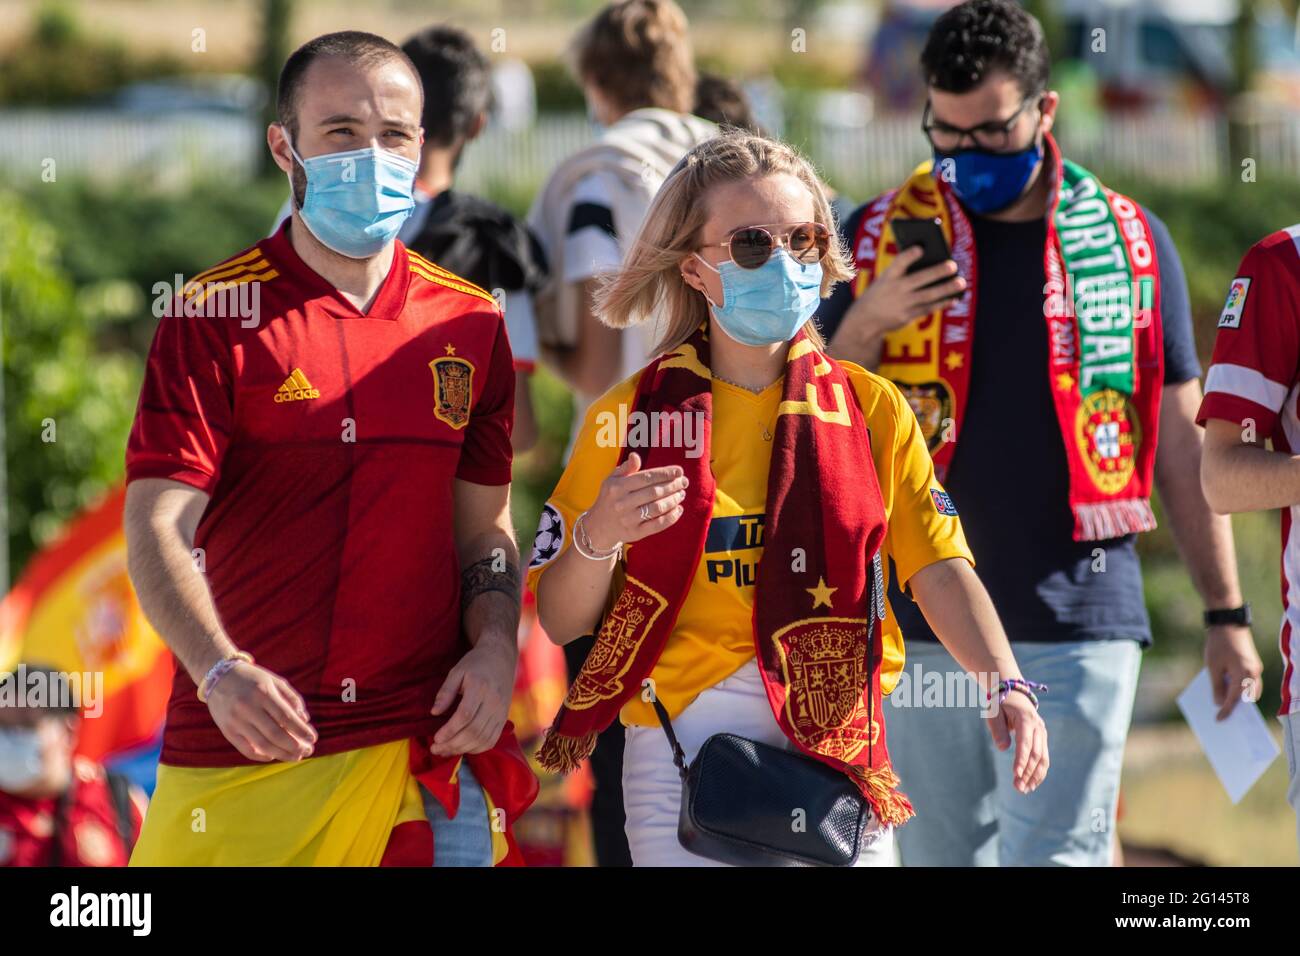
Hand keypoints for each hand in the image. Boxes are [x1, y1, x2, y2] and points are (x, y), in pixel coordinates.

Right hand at [205, 661, 316, 762]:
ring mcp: (235, 721)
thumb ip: (291, 698)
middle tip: (308, 751)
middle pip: (275, 734)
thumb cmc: (252, 679)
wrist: (218, 677)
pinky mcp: (227, 731)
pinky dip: (261, 756)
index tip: (313, 738)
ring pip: (262, 744)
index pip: (286, 717)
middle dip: (294, 746)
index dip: (301, 730)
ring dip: (282, 754)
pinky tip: (274, 756)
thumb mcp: (274, 681)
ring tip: (296, 757)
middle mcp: (248, 707)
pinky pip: (246, 749)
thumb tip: (305, 720)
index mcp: (262, 692)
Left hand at [430, 633, 516, 756]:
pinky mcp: (504, 718)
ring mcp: (501, 712)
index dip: (450, 730)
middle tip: (435, 749)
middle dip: (453, 744)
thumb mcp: (457, 672)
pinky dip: (477, 749)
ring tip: (446, 751)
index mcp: (480, 687)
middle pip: (474, 731)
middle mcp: (493, 702)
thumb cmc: (475, 664)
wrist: (501, 658)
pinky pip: (492, 740)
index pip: (465, 715)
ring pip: (483, 739)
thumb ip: (445, 692)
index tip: (435, 739)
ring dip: (463, 749)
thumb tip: (434, 713)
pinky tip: (463, 748)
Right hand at [583, 452, 688, 550]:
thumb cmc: (610, 497)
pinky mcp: (635, 533)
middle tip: (684, 482)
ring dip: (673, 500)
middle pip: (654, 492)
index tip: (679, 471)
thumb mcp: (612, 480)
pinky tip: (678, 509)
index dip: (665, 474)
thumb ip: (626, 468)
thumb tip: (635, 456)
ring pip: (657, 508)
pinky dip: (671, 517)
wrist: (599, 526)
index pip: (646, 478)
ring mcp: (628, 519)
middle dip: (673, 486)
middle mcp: (622, 503)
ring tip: (681, 494)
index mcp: (617, 487)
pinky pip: (657, 525)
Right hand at [843, 245, 964, 338]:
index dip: (909, 255)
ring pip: (928, 295)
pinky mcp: (907, 317)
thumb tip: (934, 265)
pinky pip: (928, 309)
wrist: (865, 320)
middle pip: (919, 279)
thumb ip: (903, 272)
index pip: (898, 263)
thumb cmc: (881, 293)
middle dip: (937, 272)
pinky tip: (953, 298)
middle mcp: (895, 290)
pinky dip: (942, 303)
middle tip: (953, 265)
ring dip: (946, 289)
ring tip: (961, 282)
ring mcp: (901, 305)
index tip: (921, 248)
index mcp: (888, 277)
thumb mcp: (885, 280)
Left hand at [984, 689, 1048, 793]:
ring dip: (1035, 776)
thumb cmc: (1000, 704)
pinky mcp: (1042, 739)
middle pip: (1037, 754)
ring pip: (1043, 758)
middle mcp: (1038, 727)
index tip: (1015, 774)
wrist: (1014, 693)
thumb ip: (998, 730)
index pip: (1025, 744)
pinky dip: (1039, 772)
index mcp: (1026, 719)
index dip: (1021, 760)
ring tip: (1025, 790)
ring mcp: (1042, 733)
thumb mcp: (994, 713)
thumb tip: (1003, 748)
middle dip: (1028, 772)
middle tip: (1018, 788)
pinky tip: (1032, 783)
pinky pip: (1044, 758)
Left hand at [1205, 624, 1262, 719]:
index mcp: (1244, 674)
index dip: (1226, 710)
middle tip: (1225, 717)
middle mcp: (1254, 673)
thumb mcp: (1212, 666)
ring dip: (1239, 699)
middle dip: (1237, 707)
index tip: (1219, 720)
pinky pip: (1248, 682)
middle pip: (1248, 698)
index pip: (1235, 698)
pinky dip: (1240, 689)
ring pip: (1250, 691)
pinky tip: (1227, 692)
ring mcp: (1255, 668)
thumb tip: (1219, 703)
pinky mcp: (1252, 664)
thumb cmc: (1218, 644)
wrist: (1228, 622)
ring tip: (1224, 706)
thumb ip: (1217, 686)